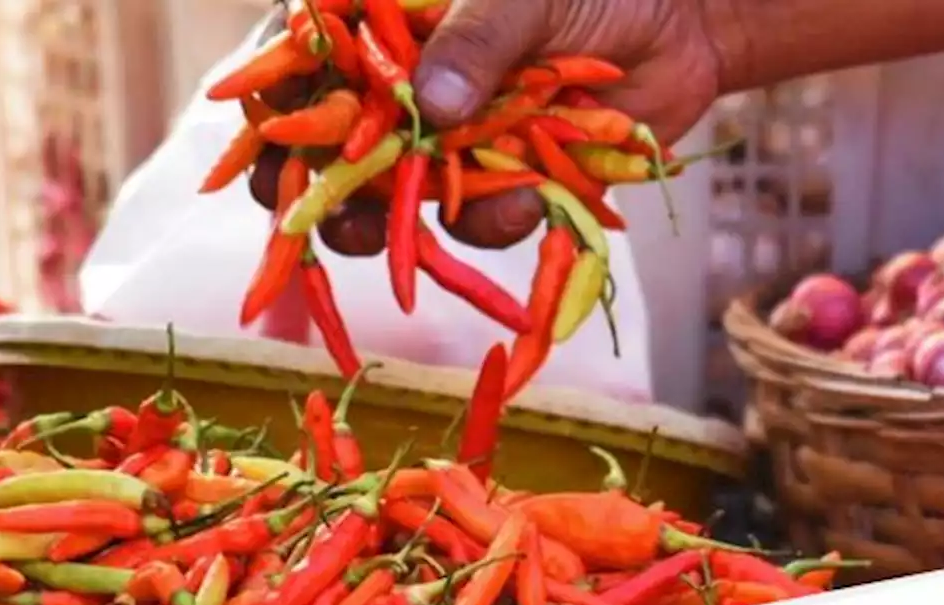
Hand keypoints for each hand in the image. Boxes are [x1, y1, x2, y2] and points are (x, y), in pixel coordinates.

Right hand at [248, 0, 724, 254]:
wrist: (680, 30)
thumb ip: (480, 36)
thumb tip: (431, 105)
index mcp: (390, 28)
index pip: (308, 59)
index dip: (275, 99)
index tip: (263, 134)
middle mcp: (407, 91)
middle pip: (330, 146)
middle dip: (312, 187)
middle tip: (302, 218)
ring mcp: (449, 143)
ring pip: (390, 199)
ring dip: (381, 226)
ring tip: (380, 237)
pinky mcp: (498, 185)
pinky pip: (477, 221)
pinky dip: (494, 220)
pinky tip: (528, 200)